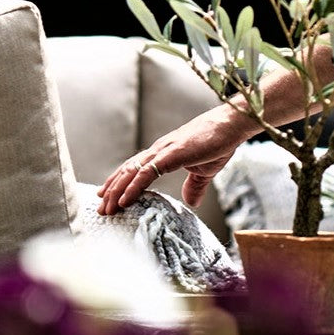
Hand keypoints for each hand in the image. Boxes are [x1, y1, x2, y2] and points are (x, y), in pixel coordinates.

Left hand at [97, 105, 255, 214]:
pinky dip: (133, 187)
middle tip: (101, 210)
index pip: (133, 169)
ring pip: (132, 173)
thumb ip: (194, 186)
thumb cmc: (219, 142)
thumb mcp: (204, 171)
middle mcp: (157, 151)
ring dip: (117, 192)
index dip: (119, 183)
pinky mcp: (171, 154)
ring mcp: (163, 151)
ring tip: (107, 209)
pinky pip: (147, 173)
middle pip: (127, 172)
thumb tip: (190, 203)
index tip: (107, 197)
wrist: (232, 124)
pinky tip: (124, 200)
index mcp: (162, 154)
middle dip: (112, 192)